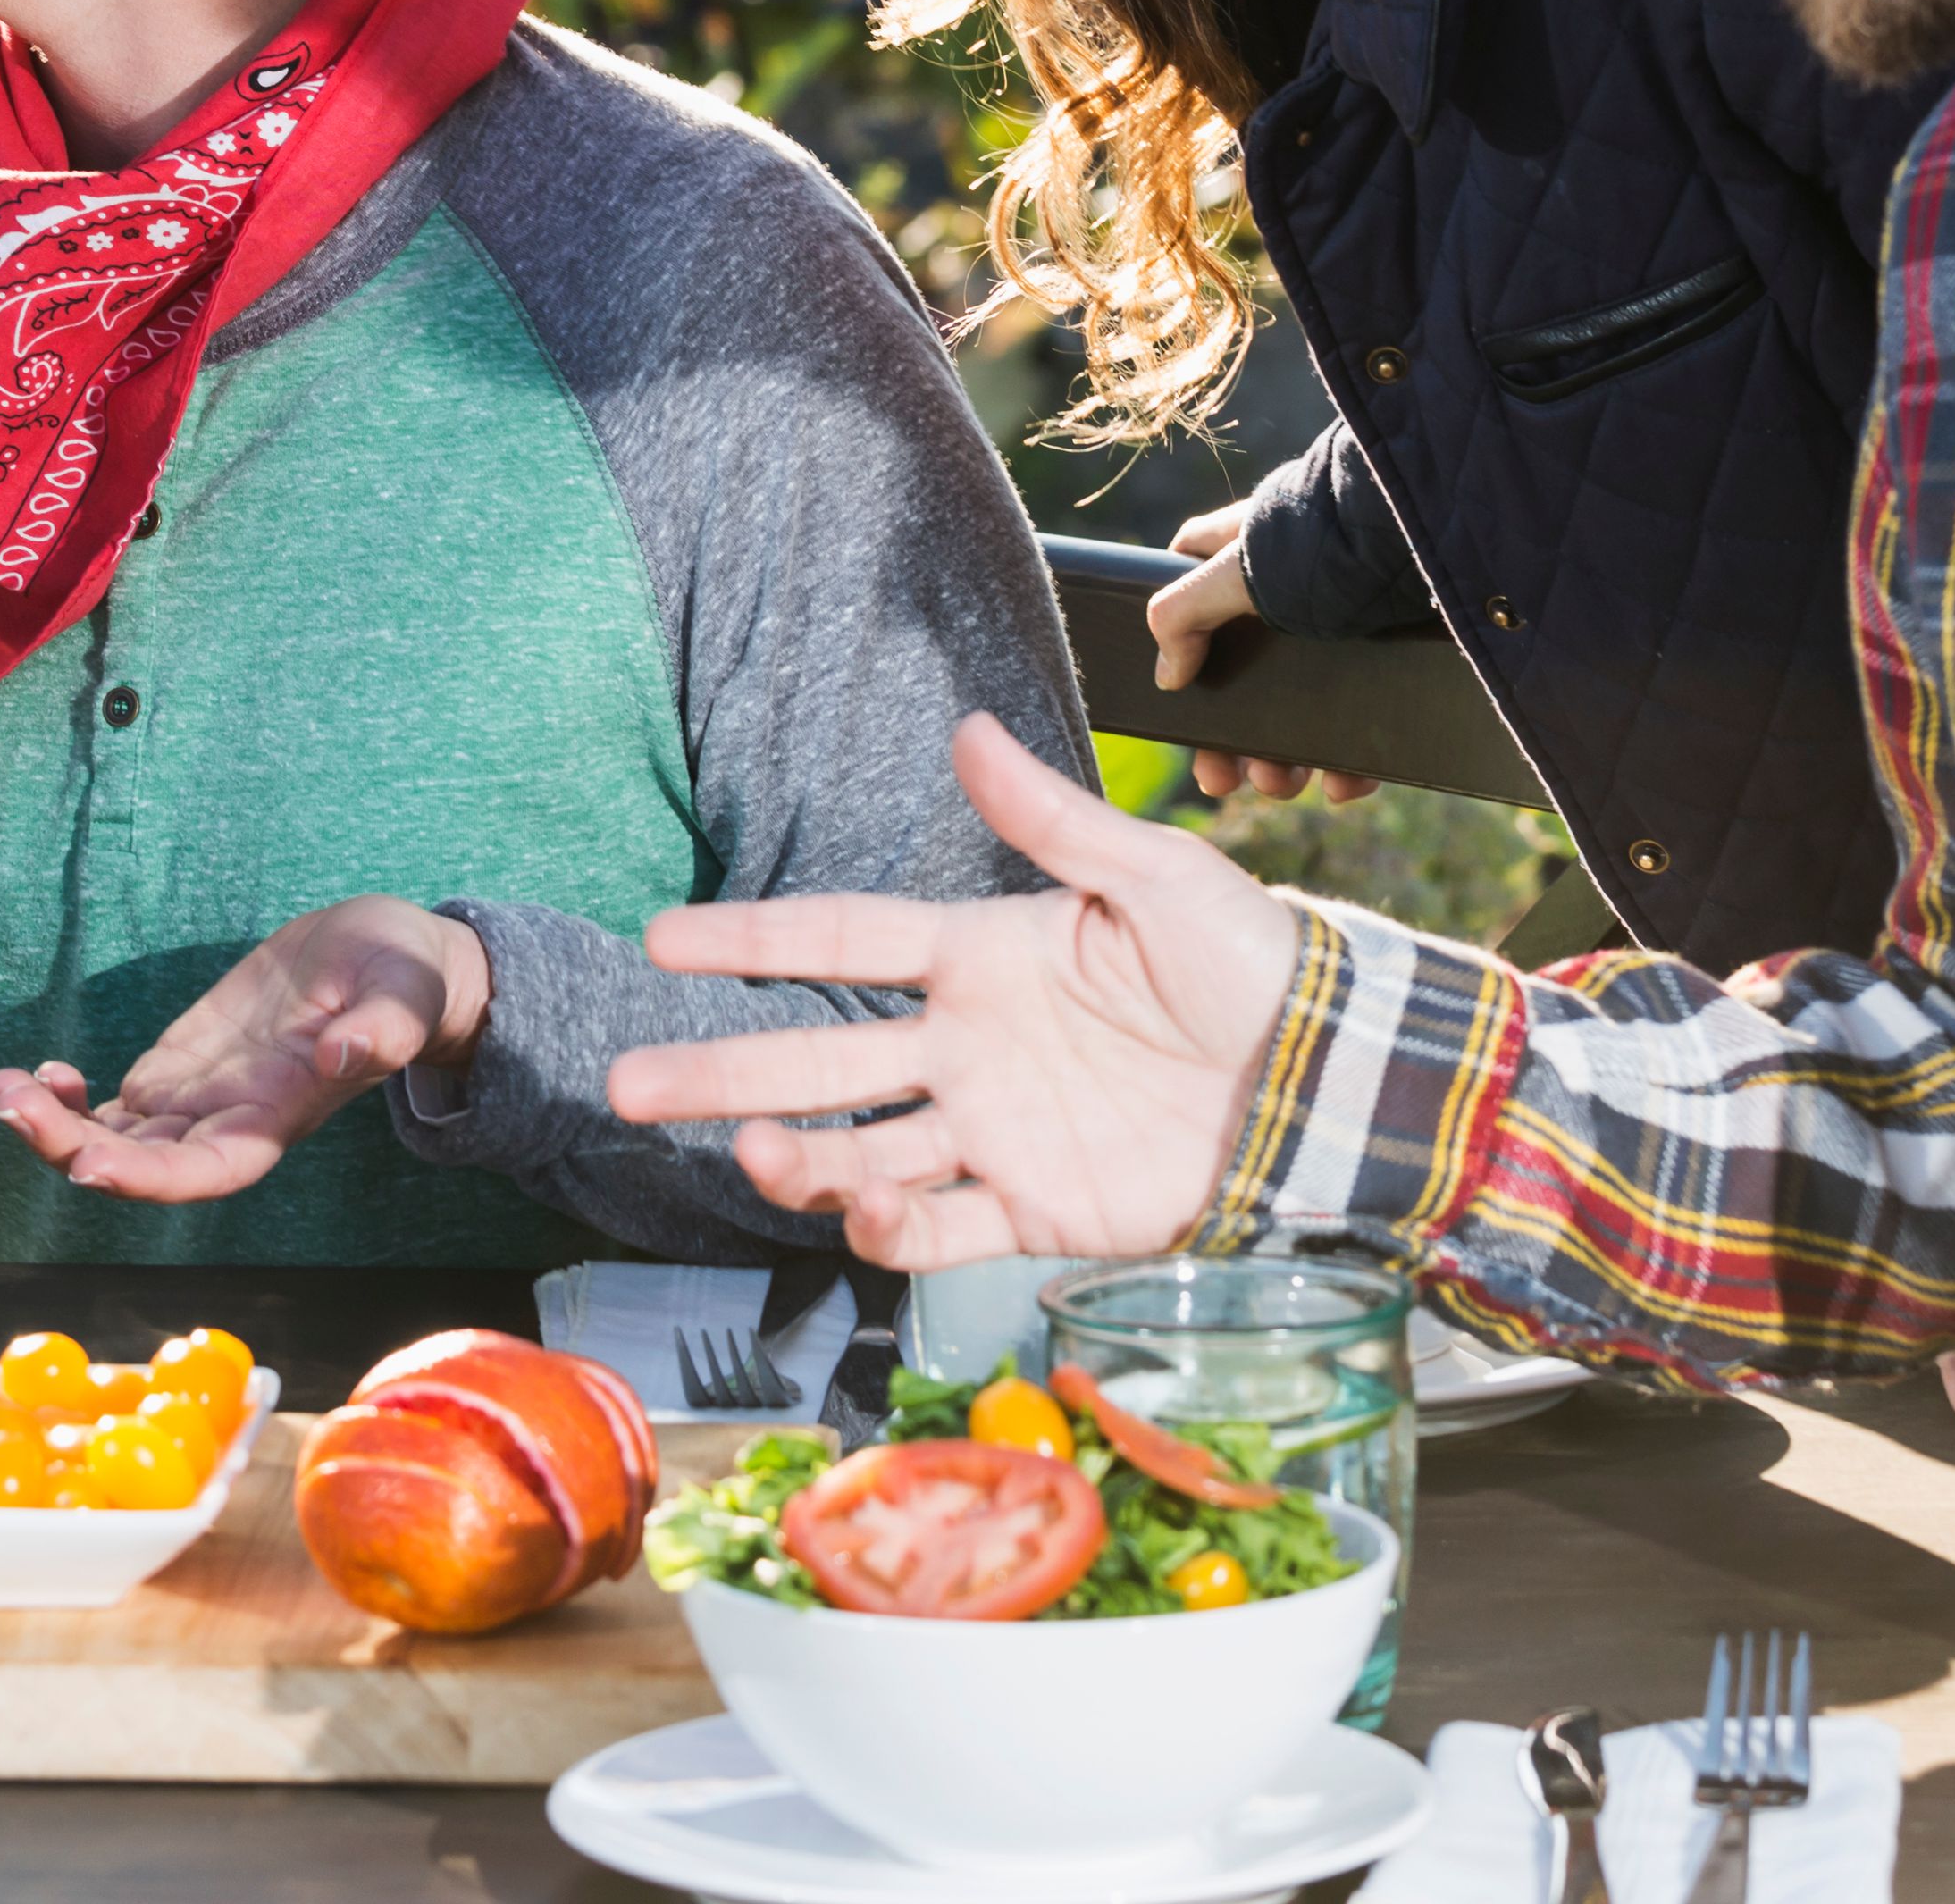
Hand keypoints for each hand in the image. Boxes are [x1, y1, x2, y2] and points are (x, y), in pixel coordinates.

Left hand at [0, 896, 492, 1203]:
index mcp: (277, 1117)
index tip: (86, 1164)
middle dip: (67, 1144)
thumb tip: (344, 1057)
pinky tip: (36, 1074)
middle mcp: (228, 1123)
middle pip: (138, 1161)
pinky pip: (113, 1107)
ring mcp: (197, 1099)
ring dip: (51, 1125)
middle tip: (8, 1101)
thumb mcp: (403, 996)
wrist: (387, 960)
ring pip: (112, 1138)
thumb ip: (381, 1032)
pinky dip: (67, 1101)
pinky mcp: (180, 1067)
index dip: (145, 1176)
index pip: (204, 1170)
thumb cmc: (402, 981)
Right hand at [607, 713, 1308, 1271]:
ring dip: (797, 1156)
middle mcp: (971, 1046)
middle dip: (720, 1073)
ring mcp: (995, 1133)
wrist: (1327, 1085)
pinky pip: (941, 1224)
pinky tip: (858, 1212)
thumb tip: (968, 729)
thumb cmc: (1252, 964)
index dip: (753, 942)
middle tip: (628, 1085)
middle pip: (818, 1060)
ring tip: (752, 1154)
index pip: (844, 942)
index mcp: (985, 955)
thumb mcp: (1153, 878)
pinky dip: (890, 1225)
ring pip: (861, 1148)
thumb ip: (1052, 820)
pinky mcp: (1036, 1209)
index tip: (662, 939)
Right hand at [1151, 503, 1364, 808]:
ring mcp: (1343, 637)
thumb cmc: (1331, 539)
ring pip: (1299, 712)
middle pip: (1243, 678)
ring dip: (1282, 758)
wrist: (1439, 550)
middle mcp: (1291, 597)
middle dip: (1232, 734)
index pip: (1193, 600)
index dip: (1180, 649)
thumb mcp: (1239, 568)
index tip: (1177, 699)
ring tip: (1279, 783)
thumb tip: (1167, 676)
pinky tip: (1342, 785)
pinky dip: (1346, 764)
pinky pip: (1361, 730)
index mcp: (1244, 556)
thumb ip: (1184, 612)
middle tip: (1224, 776)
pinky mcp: (1390, 670)